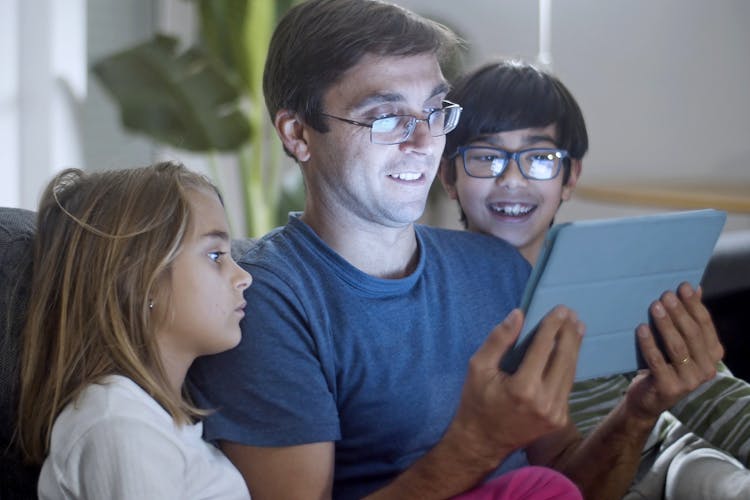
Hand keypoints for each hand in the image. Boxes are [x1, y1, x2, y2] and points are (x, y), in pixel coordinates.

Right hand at [447, 306, 584, 463]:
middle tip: (572, 313)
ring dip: (574, 348)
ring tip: (577, 327)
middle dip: (569, 334)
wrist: (482, 442)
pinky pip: (567, 386)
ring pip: (570, 372)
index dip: (552, 326)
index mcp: (523, 388)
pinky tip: (569, 351)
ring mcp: (555, 413)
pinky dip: (568, 366)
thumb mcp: (478, 367)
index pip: (543, 348)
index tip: (559, 309)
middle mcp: (544, 401)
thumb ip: (498, 340)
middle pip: (564, 359)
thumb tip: (518, 315)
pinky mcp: (559, 419)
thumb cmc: (476, 402)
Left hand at [625, 282, 723, 420]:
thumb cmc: (663, 365)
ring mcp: (690, 381)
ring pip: (677, 347)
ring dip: (665, 324)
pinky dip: (649, 344)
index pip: (705, 325)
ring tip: (654, 306)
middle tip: (666, 295)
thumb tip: (696, 288)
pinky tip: (641, 328)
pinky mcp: (669, 388)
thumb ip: (689, 319)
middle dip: (679, 312)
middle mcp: (707, 369)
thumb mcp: (678, 343)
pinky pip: (658, 361)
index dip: (694, 305)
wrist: (646, 400)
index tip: (683, 287)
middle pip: (692, 334)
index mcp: (712, 355)